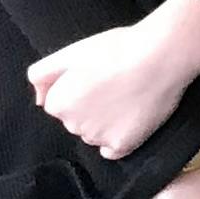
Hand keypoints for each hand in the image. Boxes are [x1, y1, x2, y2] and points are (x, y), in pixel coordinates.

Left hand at [29, 0, 199, 160]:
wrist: (160, 56)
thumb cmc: (117, 49)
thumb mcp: (71, 51)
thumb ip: (42, 74)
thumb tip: (39, 99)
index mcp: (59, 103)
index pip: (61, 103)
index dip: (79, 88)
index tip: (97, 76)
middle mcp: (73, 126)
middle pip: (78, 120)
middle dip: (91, 106)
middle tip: (115, 83)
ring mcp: (99, 138)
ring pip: (95, 134)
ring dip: (106, 122)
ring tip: (129, 96)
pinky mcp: (123, 146)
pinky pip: (114, 149)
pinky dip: (121, 137)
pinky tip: (132, 117)